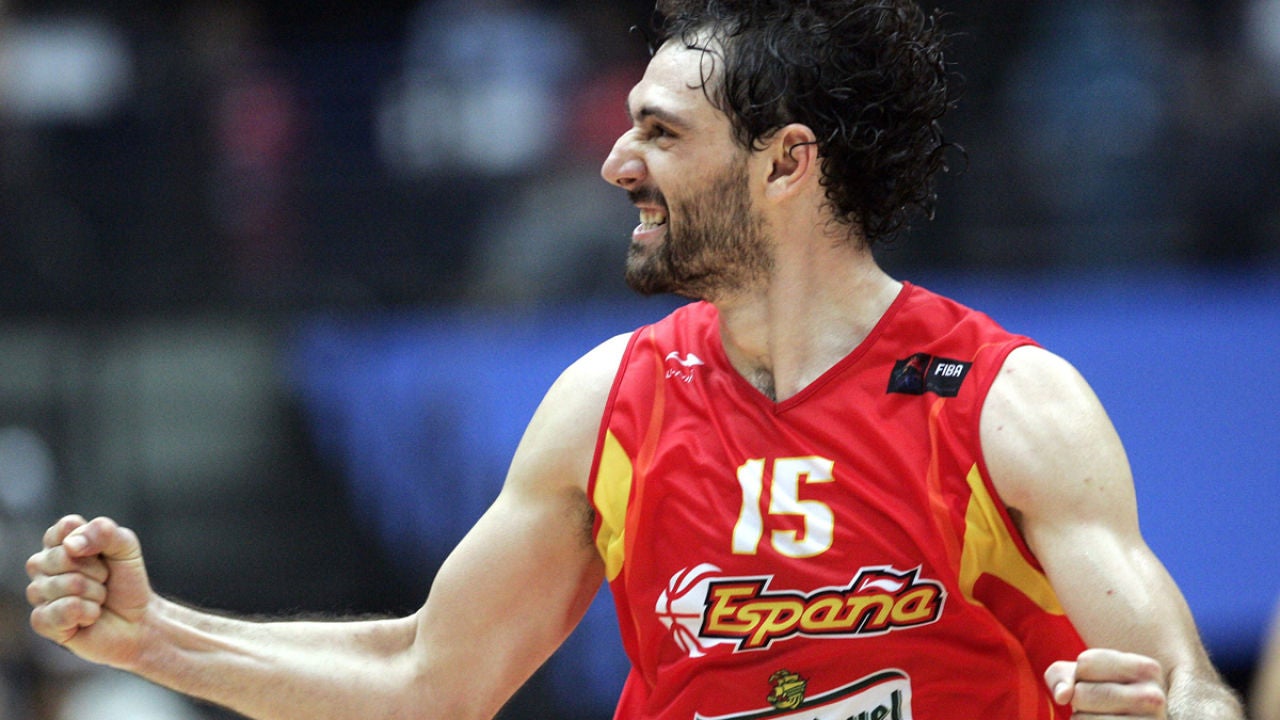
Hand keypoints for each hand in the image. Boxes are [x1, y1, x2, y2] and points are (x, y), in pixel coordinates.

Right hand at [26, 515, 153, 668]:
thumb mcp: (125, 546)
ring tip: (98, 599)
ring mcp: (38, 593)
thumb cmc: (126, 580)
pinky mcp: (42, 621)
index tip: (104, 553)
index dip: (94, 541)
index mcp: (58, 542)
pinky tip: (89, 617)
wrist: (136, 620)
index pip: (67, 527)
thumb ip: (104, 532)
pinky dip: (88, 613)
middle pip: (66, 557)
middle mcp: (41, 565)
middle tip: (104, 581)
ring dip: (96, 594)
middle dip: (98, 571)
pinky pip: (64, 610)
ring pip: (70, 584)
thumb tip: (70, 545)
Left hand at [1046, 648, 1166, 717]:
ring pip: (1082, 719)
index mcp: (1148, 669)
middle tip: (1097, 705)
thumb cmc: (1103, 697)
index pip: (1085, 662)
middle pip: (1081, 693)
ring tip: (1101, 717)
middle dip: (1078, 699)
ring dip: (1081, 718)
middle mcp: (1154, 698)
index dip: (1079, 673)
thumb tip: (1062, 695)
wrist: (1131, 719)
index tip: (1098, 681)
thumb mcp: (1083, 676)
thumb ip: (1061, 676)